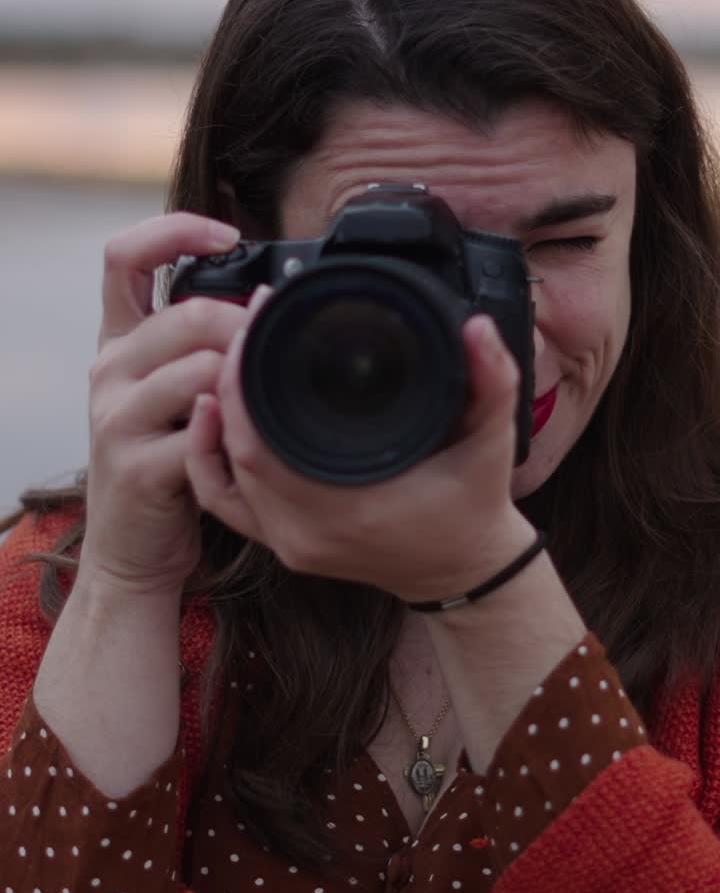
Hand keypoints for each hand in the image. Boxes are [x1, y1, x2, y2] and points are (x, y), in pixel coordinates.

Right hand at [80, 212, 246, 595]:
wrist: (132, 549)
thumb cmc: (170, 460)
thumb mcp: (173, 392)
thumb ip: (199, 343)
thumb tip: (264, 296)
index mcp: (118, 342)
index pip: (123, 256)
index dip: (175, 231)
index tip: (227, 235)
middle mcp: (108, 370)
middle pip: (187, 313)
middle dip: (246, 325)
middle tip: (276, 347)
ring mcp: (116, 417)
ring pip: (200, 368)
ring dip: (247, 380)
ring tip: (264, 398)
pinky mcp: (137, 465)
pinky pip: (203, 431)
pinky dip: (235, 432)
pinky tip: (245, 440)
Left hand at [185, 308, 523, 603]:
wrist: (464, 568)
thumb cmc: (474, 505)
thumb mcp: (494, 441)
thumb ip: (494, 381)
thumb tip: (477, 328)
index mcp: (349, 507)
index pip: (260, 439)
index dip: (243, 378)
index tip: (256, 323)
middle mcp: (308, 531)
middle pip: (235, 449)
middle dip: (231, 380)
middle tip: (246, 323)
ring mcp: (290, 542)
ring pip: (226, 472)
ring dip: (221, 413)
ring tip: (233, 355)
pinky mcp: (285, 544)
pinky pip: (227, 502)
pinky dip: (211, 460)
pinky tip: (209, 417)